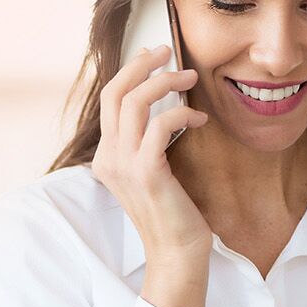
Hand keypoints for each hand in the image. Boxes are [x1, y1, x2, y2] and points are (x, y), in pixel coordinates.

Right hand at [91, 45, 211, 306]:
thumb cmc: (174, 213)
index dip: (130, 71)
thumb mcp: (155, 172)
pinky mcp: (146, 173)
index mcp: (106, 156)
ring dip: (165, 82)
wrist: (178, 254)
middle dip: (142, 64)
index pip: (109, 99)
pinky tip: (200, 119)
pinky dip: (182, 114)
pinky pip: (161, 125)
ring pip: (134, 102)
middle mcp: (108, 158)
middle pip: (115, 92)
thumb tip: (163, 106)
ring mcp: (124, 166)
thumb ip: (150, 142)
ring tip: (190, 76)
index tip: (154, 56)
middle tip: (169, 51)